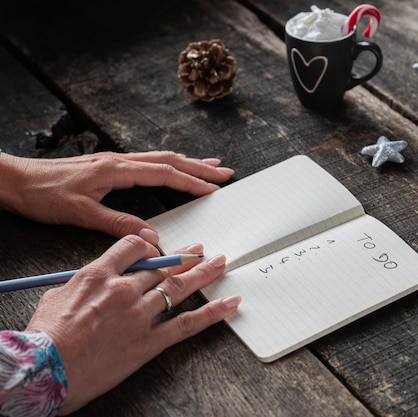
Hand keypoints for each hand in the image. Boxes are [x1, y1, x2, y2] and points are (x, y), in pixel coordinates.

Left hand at [0, 151, 233, 244]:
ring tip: (211, 166)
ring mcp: (114, 161)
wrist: (15, 179)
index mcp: (117, 170)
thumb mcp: (79, 213)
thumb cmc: (43, 194)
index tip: (215, 188)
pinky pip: (148, 162)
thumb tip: (150, 235)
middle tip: (225, 172)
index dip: (192, 181)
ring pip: (160, 158)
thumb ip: (117, 223)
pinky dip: (169, 165)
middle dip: (200, 167)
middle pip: (169, 160)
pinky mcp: (108, 166)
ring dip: (188, 163)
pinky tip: (173, 169)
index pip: (164, 174)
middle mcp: (120, 161)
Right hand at [26, 234, 240, 413]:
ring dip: (203, 274)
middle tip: (200, 251)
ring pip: (179, 288)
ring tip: (220, 263)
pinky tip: (229, 303)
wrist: (45, 370)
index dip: (149, 244)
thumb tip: (96, 280)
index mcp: (99, 274)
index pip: (133, 247)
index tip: (159, 246)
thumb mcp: (57, 296)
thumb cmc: (45, 336)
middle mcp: (124, 289)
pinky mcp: (148, 341)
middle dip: (184, 257)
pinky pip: (186, 324)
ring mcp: (140, 315)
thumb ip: (84, 282)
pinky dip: (211, 312)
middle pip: (162, 267)